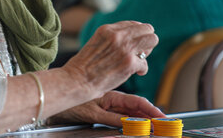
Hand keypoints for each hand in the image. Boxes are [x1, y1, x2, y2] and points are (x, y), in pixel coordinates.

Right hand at [47, 91, 165, 126]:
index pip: (136, 102)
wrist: (55, 96)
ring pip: (127, 113)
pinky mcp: (92, 113)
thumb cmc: (74, 101)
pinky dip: (124, 122)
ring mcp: (101, 107)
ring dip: (143, 119)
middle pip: (136, 107)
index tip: (164, 117)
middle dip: (152, 115)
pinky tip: (134, 125)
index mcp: (111, 96)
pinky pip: (112, 118)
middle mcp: (108, 101)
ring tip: (157, 125)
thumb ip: (114, 112)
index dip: (151, 109)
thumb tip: (133, 120)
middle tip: (167, 123)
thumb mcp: (96, 105)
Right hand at [63, 21, 157, 97]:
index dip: (136, 35)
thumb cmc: (84, 66)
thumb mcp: (96, 42)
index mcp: (107, 29)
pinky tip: (135, 73)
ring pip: (152, 40)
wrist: (77, 80)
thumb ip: (111, 38)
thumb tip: (130, 39)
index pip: (133, 24)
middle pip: (147, 29)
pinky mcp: (129, 63)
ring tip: (138, 60)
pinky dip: (142, 70)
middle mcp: (117, 35)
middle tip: (140, 52)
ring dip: (147, 51)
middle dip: (146, 41)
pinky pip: (145, 63)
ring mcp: (124, 48)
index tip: (134, 44)